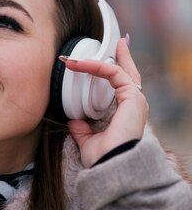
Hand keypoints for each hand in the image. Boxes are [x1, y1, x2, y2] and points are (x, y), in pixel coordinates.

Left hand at [62, 37, 147, 167]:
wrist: (112, 168)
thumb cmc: (105, 160)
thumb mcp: (89, 142)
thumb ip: (82, 130)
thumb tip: (73, 120)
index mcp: (125, 114)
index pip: (121, 86)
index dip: (110, 71)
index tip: (97, 62)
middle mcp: (134, 105)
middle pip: (129, 73)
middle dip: (123, 56)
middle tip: (119, 41)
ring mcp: (136, 101)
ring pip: (121, 70)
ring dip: (99, 59)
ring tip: (80, 55)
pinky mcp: (133, 98)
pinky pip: (114, 74)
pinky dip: (98, 66)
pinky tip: (82, 64)